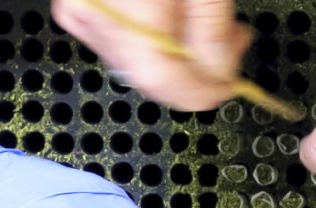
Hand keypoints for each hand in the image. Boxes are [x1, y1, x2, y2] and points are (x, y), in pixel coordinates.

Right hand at [52, 0, 248, 110]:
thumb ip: (213, 31)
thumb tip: (220, 75)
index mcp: (123, 8)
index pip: (160, 81)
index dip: (200, 92)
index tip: (229, 86)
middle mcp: (93, 14)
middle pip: (151, 76)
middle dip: (199, 71)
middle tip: (232, 46)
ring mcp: (84, 12)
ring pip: (140, 63)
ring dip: (184, 55)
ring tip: (215, 26)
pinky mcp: (84, 8)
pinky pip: (126, 42)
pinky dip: (160, 39)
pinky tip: (183, 20)